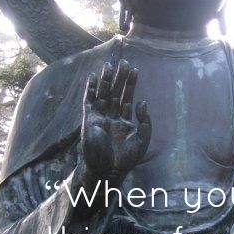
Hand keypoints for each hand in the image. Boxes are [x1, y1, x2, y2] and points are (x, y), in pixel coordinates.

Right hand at [81, 60, 150, 184]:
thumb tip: (142, 102)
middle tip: (124, 61)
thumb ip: (145, 121)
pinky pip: (89, 102)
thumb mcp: (142, 140)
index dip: (131, 84)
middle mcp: (111, 117)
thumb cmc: (125, 159)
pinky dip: (90, 90)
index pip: (127, 98)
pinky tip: (92, 78)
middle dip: (119, 78)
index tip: (134, 69)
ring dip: (106, 80)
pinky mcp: (89, 120)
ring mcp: (99, 118)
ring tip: (109, 64)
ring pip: (103, 94)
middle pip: (115, 92)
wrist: (108, 171)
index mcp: (124, 121)